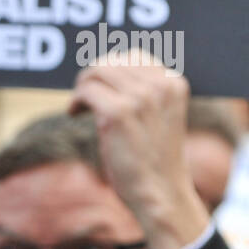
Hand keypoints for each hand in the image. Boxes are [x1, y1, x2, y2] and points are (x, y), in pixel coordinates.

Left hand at [69, 52, 210, 248]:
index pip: (134, 55)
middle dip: (93, 77)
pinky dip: (75, 100)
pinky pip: (86, 90)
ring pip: (96, 71)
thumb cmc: (154, 158)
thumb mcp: (158, 117)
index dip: (111, 70)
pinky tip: (74, 114)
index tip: (101, 89)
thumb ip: (143, 92)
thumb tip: (105, 68)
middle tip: (85, 99)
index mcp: (174, 84)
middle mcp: (160, 86)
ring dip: (82, 87)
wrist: (159, 193)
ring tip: (80, 106)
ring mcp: (140, 99)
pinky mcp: (118, 114)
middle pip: (111, 61)